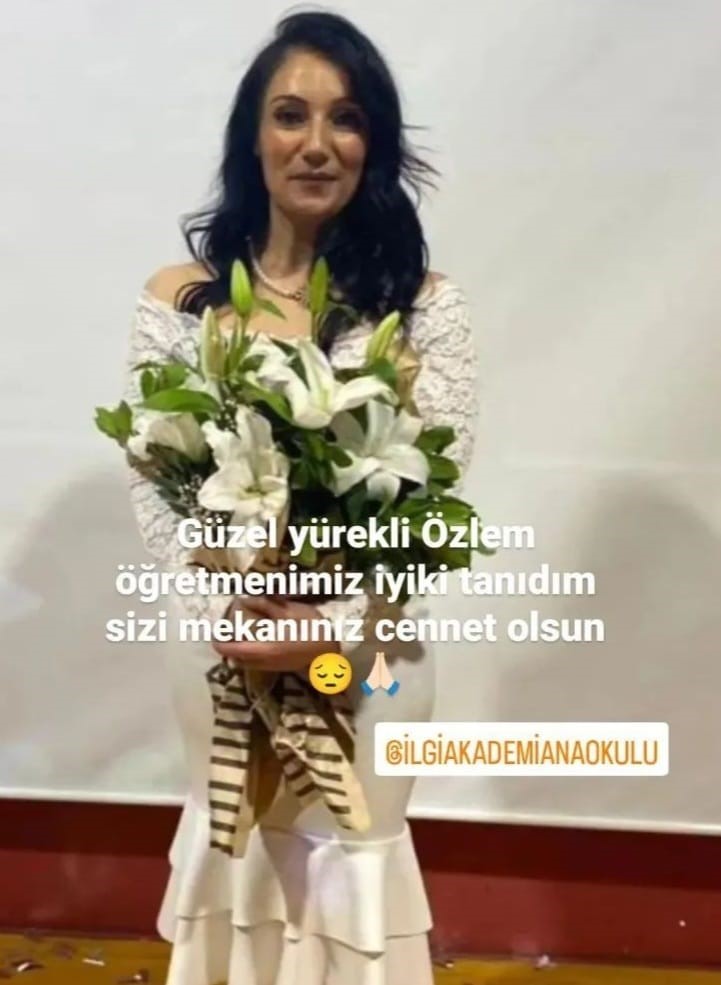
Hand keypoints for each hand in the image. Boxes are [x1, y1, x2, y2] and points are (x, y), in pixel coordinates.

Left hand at [211, 595, 340, 671]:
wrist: (331, 653)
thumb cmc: (310, 630)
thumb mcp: (288, 611)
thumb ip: (265, 605)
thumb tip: (244, 598)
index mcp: (263, 648)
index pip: (231, 649)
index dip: (219, 642)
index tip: (214, 632)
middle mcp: (263, 661)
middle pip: (236, 659)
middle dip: (228, 646)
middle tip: (227, 630)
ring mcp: (271, 667)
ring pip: (246, 662)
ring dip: (239, 651)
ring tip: (241, 634)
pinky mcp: (279, 667)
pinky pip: (256, 663)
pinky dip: (250, 653)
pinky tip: (258, 639)